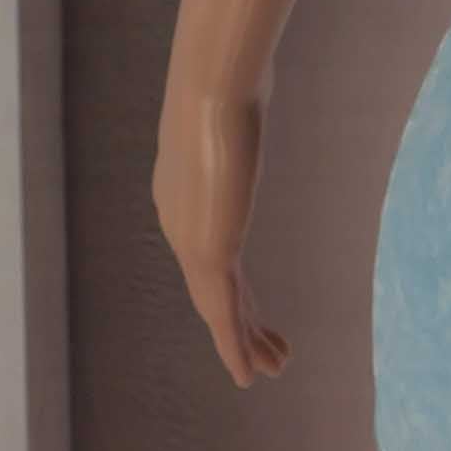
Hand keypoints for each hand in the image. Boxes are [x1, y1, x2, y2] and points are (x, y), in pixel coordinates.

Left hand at [154, 74, 289, 391]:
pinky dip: (235, 347)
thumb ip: (237, 107)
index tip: (256, 312)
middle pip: (213, 286)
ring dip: (244, 342)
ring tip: (271, 370)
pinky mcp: (207, 252)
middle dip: (241, 322)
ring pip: (218, 307)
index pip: (210, 252)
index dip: (235, 286)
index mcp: (181, 194)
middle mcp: (179, 222)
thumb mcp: (234, 101)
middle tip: (267, 353)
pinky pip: (223, 313)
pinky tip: (247, 374)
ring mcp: (188, 240)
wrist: (214, 87)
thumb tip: (248, 76)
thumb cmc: (228, 81)